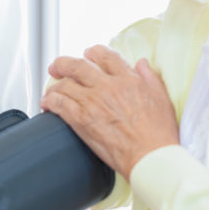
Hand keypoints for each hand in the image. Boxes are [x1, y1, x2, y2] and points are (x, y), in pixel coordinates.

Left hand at [41, 45, 178, 179]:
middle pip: (77, 65)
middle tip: (56, 67)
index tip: (87, 54)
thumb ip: (150, 77)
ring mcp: (92, 102)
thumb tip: (140, 63)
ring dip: (54, 85)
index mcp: (127, 80)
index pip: (105, 56)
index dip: (92, 52)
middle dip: (63, 64)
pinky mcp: (81, 119)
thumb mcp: (162, 98)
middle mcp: (107, 87)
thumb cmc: (158, 134)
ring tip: (51, 90)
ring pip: (64, 84)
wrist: (150, 157)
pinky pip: (58, 103)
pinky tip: (46, 104)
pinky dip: (49, 101)